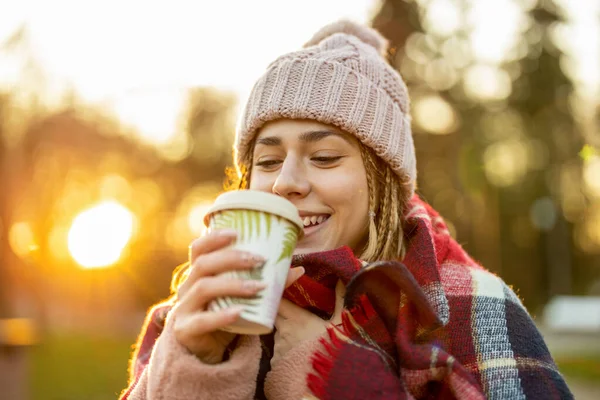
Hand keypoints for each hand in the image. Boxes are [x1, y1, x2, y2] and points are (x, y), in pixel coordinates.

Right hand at [172, 229, 304, 363]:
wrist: (209, 353)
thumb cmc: (226, 317)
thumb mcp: (245, 298)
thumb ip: (267, 283)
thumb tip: (298, 269)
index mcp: (198, 274)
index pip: (198, 249)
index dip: (214, 238)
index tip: (237, 232)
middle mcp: (187, 287)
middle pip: (203, 264)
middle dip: (231, 259)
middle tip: (258, 260)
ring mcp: (184, 309)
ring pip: (203, 288)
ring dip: (233, 284)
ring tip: (257, 286)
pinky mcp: (186, 330)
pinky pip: (202, 321)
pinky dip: (221, 315)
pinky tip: (239, 312)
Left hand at [272, 280, 344, 366]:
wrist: (323, 381)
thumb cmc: (333, 351)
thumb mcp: (340, 324)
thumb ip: (339, 300)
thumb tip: (341, 279)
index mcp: (297, 318)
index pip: (279, 301)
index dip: (279, 296)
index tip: (284, 293)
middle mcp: (284, 330)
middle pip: (275, 315)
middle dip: (280, 313)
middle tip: (293, 314)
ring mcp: (278, 347)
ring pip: (276, 333)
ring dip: (284, 332)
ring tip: (299, 338)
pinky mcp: (275, 362)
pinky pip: (277, 351)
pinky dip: (284, 350)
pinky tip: (296, 353)